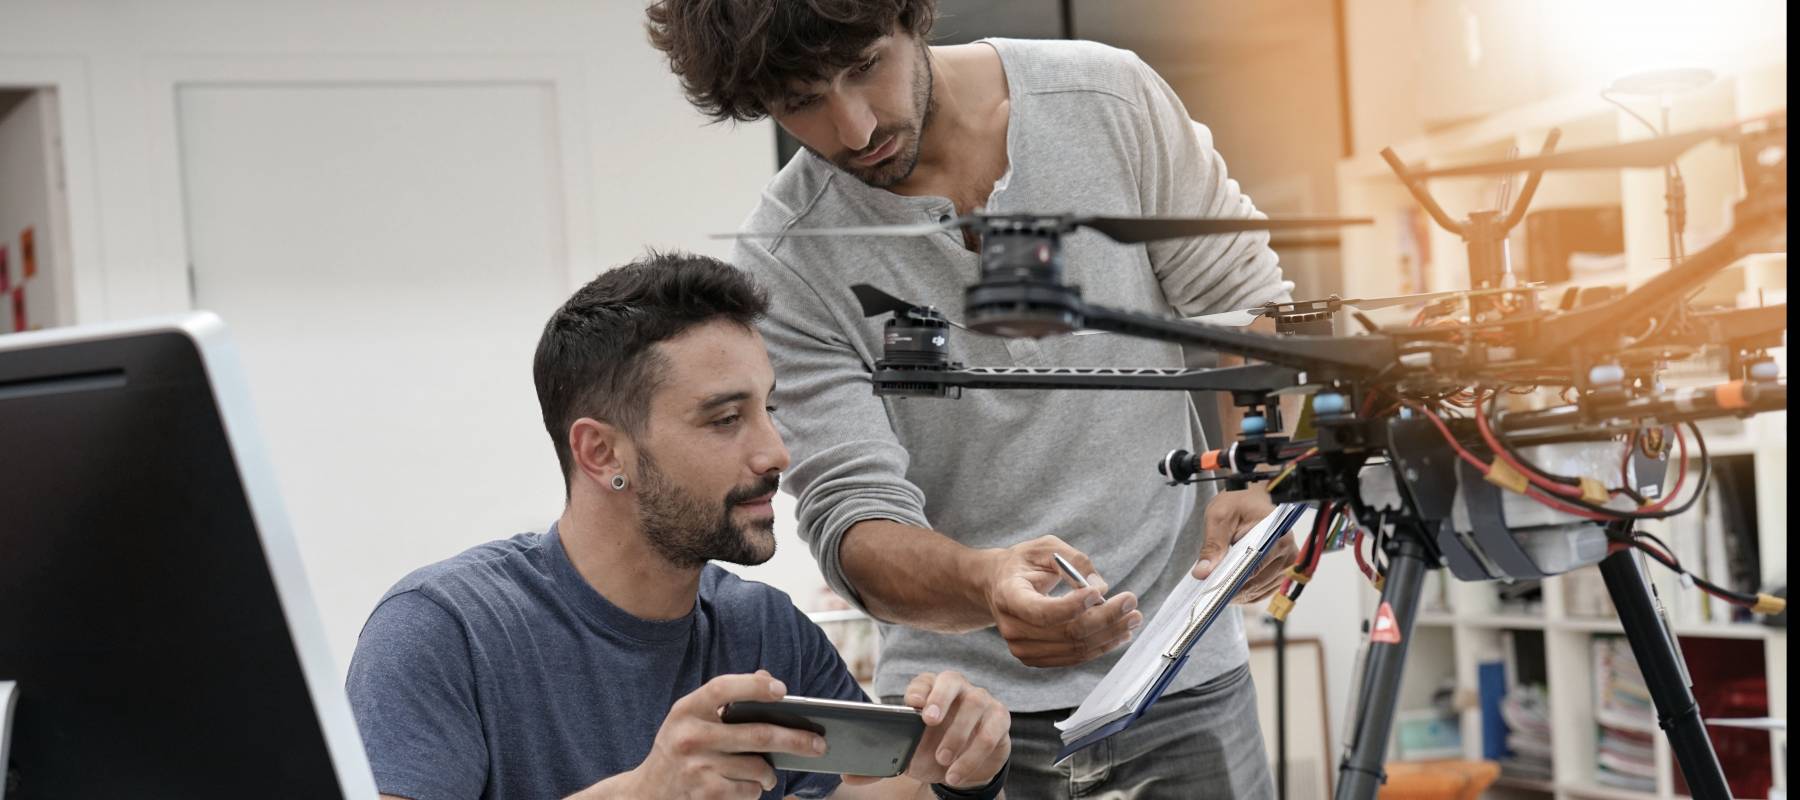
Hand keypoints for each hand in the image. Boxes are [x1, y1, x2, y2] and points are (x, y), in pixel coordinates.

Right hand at [611, 670, 825, 798]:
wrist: (648, 790)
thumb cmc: (681, 744)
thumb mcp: (692, 715)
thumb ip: (726, 697)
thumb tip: (768, 679)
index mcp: (687, 708)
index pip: (722, 688)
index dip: (754, 686)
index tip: (782, 690)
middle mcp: (690, 736)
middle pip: (757, 735)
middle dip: (795, 740)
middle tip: (819, 743)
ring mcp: (697, 767)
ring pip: (757, 767)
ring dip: (771, 772)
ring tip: (770, 771)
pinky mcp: (705, 792)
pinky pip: (749, 790)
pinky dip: (756, 789)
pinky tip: (749, 786)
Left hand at [844, 671, 1010, 789]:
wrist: (965, 766)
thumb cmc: (932, 751)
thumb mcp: (908, 757)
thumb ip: (880, 765)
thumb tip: (847, 776)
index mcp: (931, 690)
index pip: (924, 680)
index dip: (919, 689)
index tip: (912, 703)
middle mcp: (958, 688)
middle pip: (951, 679)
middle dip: (939, 697)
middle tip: (927, 720)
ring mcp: (981, 700)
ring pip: (974, 706)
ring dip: (957, 735)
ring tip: (942, 761)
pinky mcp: (1000, 718)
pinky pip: (990, 732)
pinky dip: (973, 755)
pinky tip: (956, 773)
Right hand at [981, 536, 1141, 666]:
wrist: (997, 586)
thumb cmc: (1023, 563)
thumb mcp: (1044, 547)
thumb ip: (1074, 561)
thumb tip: (1101, 590)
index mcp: (1008, 596)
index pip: (1042, 611)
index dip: (1073, 606)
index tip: (1099, 593)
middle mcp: (1012, 627)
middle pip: (1066, 633)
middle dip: (1105, 619)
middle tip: (1131, 603)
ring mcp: (1022, 648)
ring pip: (1074, 649)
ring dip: (1109, 635)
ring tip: (1133, 618)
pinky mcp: (1035, 658)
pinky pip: (1073, 657)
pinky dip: (1099, 646)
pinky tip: (1118, 633)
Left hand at [1193, 487, 1296, 604]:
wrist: (1251, 499)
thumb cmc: (1238, 503)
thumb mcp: (1219, 516)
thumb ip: (1212, 544)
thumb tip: (1202, 573)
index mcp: (1278, 536)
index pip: (1255, 568)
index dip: (1232, 582)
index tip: (1213, 591)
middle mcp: (1288, 552)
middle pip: (1257, 582)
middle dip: (1231, 589)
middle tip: (1207, 591)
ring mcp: (1286, 565)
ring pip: (1258, 591)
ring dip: (1237, 593)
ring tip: (1216, 589)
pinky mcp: (1281, 572)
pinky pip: (1262, 591)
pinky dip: (1244, 593)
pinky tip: (1229, 590)